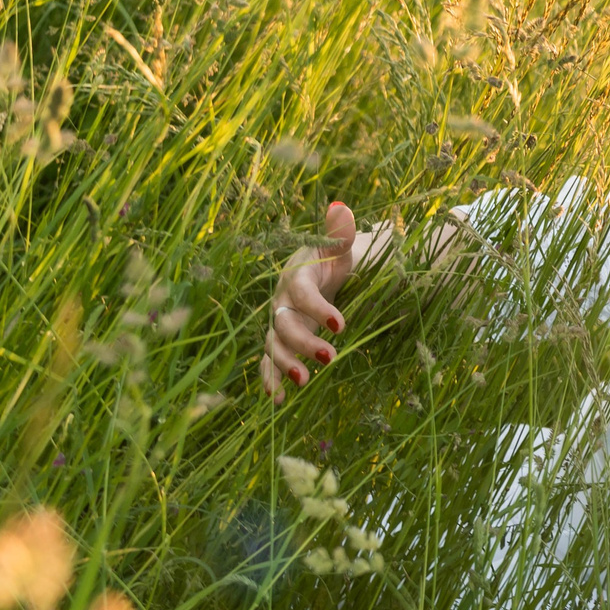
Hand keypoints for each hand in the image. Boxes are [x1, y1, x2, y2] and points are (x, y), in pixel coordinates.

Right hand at [260, 201, 356, 401]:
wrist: (325, 274)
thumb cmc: (335, 260)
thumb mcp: (341, 247)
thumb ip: (341, 232)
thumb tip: (341, 209)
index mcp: (296, 275)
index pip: (301, 292)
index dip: (318, 308)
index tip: (341, 326)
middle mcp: (281, 300)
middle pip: (283, 323)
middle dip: (302, 342)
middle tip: (329, 357)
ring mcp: (279, 323)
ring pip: (273, 345)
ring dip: (284, 365)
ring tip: (303, 383)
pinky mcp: (281, 341)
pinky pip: (268, 361)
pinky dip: (270, 380)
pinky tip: (278, 400)